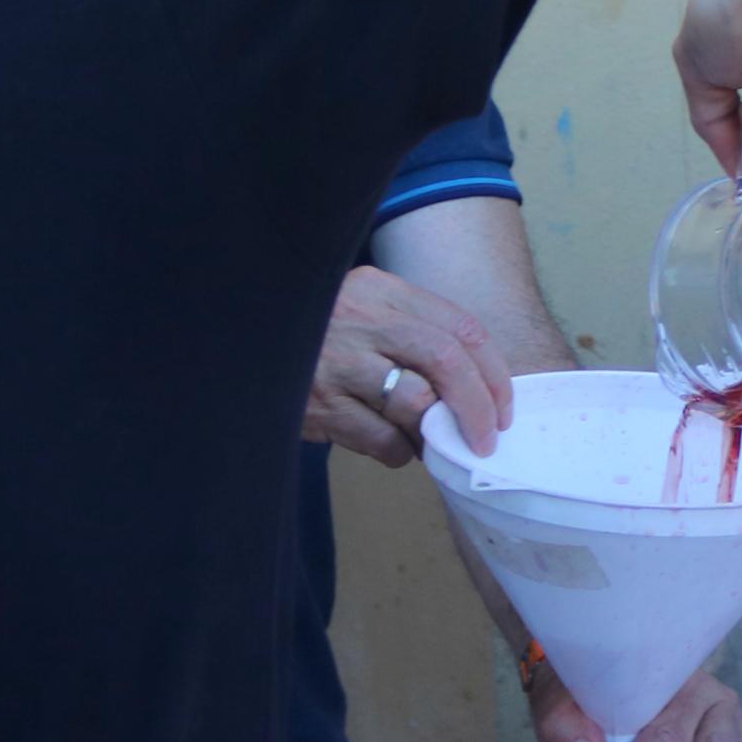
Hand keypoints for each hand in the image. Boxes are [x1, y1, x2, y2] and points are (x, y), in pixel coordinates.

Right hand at [308, 265, 513, 463]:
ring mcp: (338, 362)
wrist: (239, 341)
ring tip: (428, 440)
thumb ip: (411, 332)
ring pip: (415, 403)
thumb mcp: (361, 308)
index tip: (502, 407)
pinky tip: (391, 446)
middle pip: (447, 361)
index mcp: (381, 289)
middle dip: (478, 407)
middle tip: (486, 439)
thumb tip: (473, 385)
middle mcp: (362, 319)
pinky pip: (383, 439)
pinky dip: (399, 452)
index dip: (493, 372)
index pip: (460, 327)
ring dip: (433, 433)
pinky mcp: (319, 404)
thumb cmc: (317, 333)